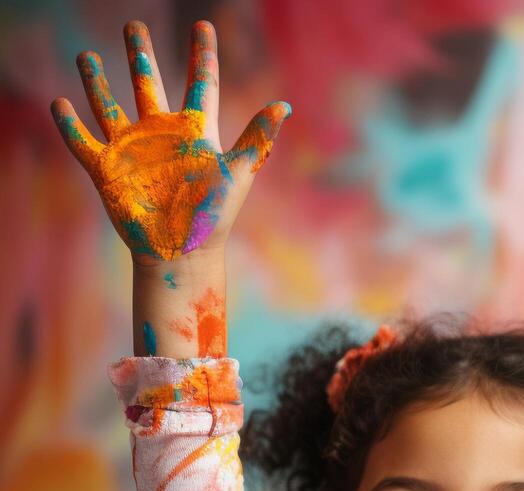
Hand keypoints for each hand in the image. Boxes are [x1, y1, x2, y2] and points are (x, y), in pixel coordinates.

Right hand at [51, 20, 289, 265]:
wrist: (182, 254)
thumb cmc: (214, 217)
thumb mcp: (238, 173)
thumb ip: (257, 139)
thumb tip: (284, 105)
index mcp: (194, 132)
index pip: (200, 83)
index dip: (202, 54)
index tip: (204, 25)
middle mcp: (161, 135)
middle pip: (147, 83)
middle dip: (140, 53)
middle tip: (133, 24)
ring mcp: (131, 150)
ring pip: (109, 105)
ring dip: (96, 81)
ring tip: (86, 56)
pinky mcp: (106, 170)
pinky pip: (81, 141)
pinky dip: (68, 123)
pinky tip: (59, 102)